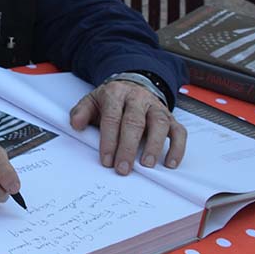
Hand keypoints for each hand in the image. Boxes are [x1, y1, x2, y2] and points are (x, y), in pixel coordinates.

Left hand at [69, 80, 186, 174]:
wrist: (133, 86)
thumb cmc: (111, 100)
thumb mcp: (92, 101)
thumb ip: (81, 112)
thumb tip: (76, 124)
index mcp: (116, 93)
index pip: (112, 117)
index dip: (109, 140)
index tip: (106, 160)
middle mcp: (138, 98)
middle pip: (134, 122)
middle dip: (128, 147)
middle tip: (123, 168)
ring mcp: (156, 107)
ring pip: (159, 124)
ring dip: (154, 146)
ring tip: (147, 165)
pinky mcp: (170, 117)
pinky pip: (179, 132)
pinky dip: (177, 148)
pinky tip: (170, 163)